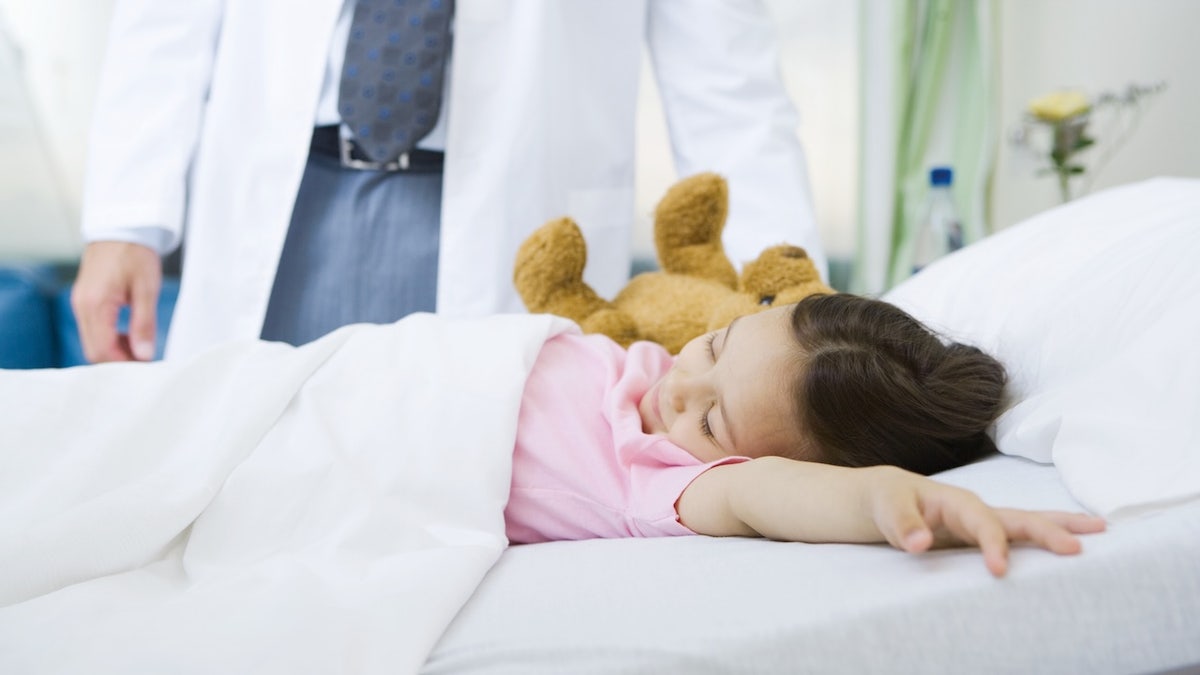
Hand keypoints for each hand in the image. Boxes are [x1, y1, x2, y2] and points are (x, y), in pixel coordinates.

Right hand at [70, 241, 162, 362]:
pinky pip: (93, 329)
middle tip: (145, 358)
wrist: (121, 228)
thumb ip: (144, 324)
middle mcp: (82, 306)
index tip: (146, 365)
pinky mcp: (84, 301)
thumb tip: (144, 355)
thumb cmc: (135, 253)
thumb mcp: (147, 289)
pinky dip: (109, 338)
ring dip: (114, 350)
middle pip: (93, 351)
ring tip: (140, 345)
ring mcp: (80, 304)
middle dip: (118, 360)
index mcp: (95, 304)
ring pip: (92, 342)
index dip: (124, 364)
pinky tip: (129, 335)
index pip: (102, 351)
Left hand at [866, 467, 1106, 576]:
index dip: (993, 545)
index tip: (999, 571)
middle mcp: (976, 510)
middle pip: (1019, 518)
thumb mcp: (886, 509)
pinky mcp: (982, 538)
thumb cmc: (885, 501)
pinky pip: (1019, 539)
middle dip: (1048, 531)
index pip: (983, 522)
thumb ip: (902, 525)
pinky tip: (1069, 547)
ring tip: (1101, 531)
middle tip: (1078, 550)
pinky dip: (1044, 541)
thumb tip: (920, 543)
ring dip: (1060, 528)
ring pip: (1027, 524)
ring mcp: (983, 523)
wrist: (883, 496)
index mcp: (956, 501)